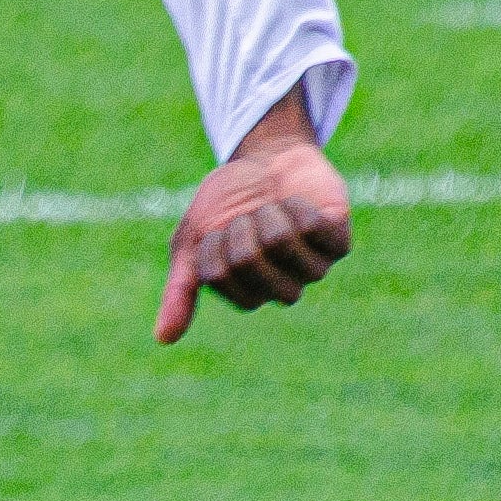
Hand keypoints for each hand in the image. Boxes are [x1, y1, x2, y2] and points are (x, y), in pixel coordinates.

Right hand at [156, 90, 350, 345]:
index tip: (219, 227)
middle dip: (239, 223)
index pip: (219, 273)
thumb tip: (162, 339)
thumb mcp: (193, 241)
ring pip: (280, 241)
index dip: (214, 240)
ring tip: (274, 206)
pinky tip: (298, 202)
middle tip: (249, 214)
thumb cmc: (228, 203)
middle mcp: (281, 288)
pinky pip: (312, 227)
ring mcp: (312, 268)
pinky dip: (296, 205)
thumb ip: (180, 289)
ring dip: (268, 212)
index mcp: (246, 292)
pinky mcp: (338, 244)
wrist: (268, 161)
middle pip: (248, 259)